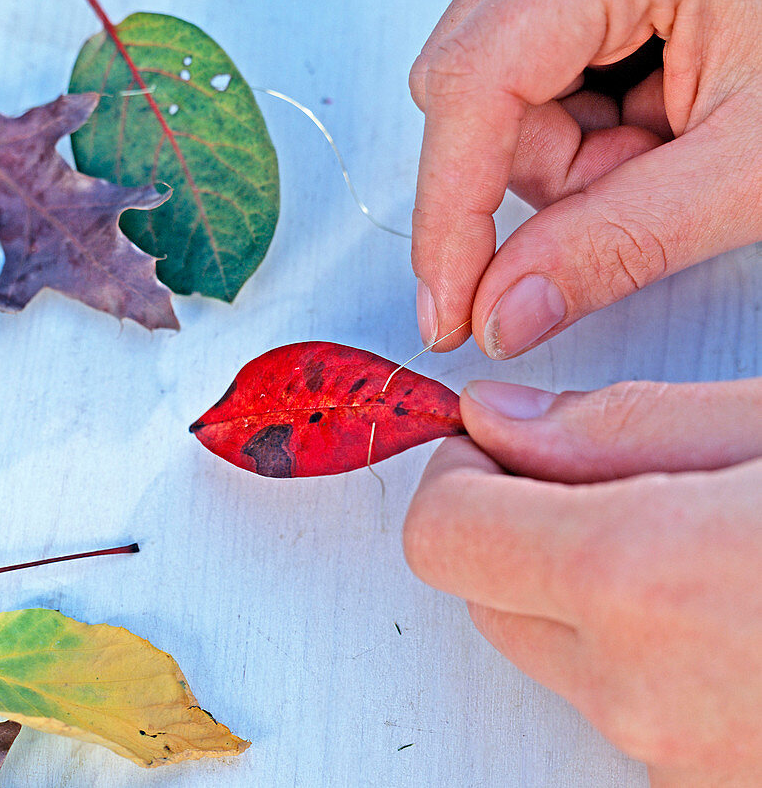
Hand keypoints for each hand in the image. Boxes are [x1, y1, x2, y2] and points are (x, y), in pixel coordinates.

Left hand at [402, 377, 761, 785]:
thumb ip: (622, 425)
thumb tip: (503, 419)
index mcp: (639, 582)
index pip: (440, 533)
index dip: (462, 476)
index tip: (502, 448)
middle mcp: (643, 696)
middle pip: (490, 598)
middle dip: (526, 533)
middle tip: (622, 488)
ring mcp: (680, 764)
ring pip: (564, 660)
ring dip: (599, 603)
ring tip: (708, 555)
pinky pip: (634, 711)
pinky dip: (656, 661)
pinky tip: (735, 617)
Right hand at [409, 0, 761, 356]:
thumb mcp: (753, 164)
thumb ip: (621, 242)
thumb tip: (506, 308)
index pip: (475, 83)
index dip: (449, 212)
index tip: (449, 306)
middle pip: (472, 84)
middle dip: (543, 169)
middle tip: (644, 177)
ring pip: (491, 82)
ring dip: (564, 146)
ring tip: (669, 131)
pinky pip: (523, 61)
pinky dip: (578, 112)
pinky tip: (652, 102)